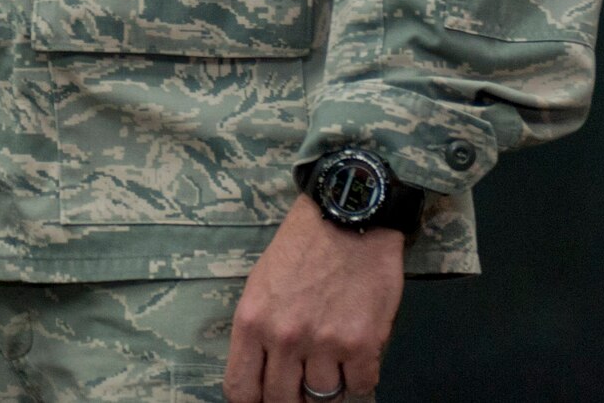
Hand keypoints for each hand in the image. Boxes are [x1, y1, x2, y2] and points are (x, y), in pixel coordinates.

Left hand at [225, 195, 403, 401]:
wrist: (346, 218)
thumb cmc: (301, 248)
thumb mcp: (260, 285)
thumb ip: (259, 333)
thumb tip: (263, 374)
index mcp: (252, 322)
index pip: (241, 389)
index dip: (254, 400)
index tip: (265, 397)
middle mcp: (285, 338)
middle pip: (282, 401)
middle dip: (292, 398)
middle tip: (302, 384)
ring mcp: (325, 344)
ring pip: (324, 398)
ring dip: (329, 386)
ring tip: (332, 361)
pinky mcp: (363, 345)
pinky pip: (361, 387)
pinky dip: (359, 378)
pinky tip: (355, 356)